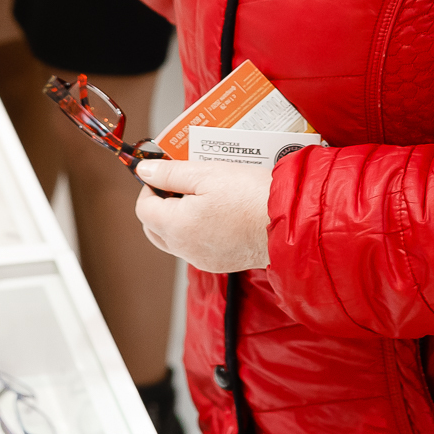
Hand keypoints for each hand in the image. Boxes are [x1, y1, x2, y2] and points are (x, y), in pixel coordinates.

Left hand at [134, 158, 272, 272]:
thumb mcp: (207, 173)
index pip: (143, 209)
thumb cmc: (252, 196)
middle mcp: (186, 249)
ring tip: (202, 195)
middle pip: (155, 228)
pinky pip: (197, 247)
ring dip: (179, 218)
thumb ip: (170, 173)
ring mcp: (204, 259)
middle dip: (160, 205)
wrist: (289, 222)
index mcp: (177, 227)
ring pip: (176, 239)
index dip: (149, 187)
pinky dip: (198, 230)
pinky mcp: (221, 263)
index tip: (165, 173)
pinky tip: (218, 212)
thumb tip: (143, 170)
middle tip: (180, 184)